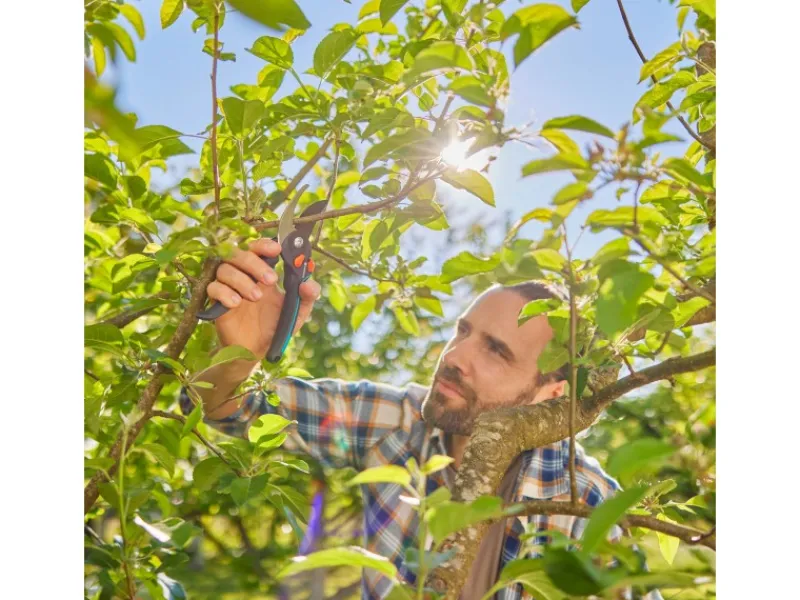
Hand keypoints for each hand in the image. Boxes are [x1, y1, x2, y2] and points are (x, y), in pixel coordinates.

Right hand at [205, 237, 320, 357]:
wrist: (258, 350)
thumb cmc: (276, 326)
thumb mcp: (298, 312)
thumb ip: (307, 297)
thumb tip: (309, 284)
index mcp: (262, 273)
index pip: (258, 248)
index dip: (264, 245)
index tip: (276, 249)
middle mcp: (244, 275)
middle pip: (239, 254)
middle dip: (255, 263)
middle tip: (271, 280)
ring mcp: (228, 288)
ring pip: (224, 269)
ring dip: (241, 280)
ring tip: (257, 297)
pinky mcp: (217, 303)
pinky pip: (213, 288)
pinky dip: (224, 292)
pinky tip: (236, 304)